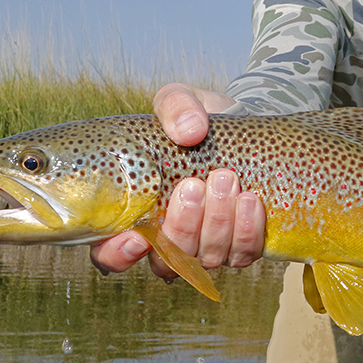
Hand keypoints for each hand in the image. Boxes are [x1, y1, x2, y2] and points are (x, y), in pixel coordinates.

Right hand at [89, 83, 265, 278]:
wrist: (244, 128)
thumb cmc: (198, 121)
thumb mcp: (181, 101)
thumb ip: (176, 107)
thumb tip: (189, 130)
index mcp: (136, 212)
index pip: (112, 254)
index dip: (120, 255)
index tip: (138, 236)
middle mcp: (169, 239)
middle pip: (167, 261)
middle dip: (183, 227)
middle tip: (196, 185)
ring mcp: (207, 247)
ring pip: (207, 258)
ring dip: (217, 223)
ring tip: (225, 180)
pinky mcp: (242, 245)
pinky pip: (243, 254)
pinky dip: (246, 229)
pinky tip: (249, 200)